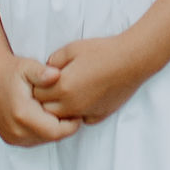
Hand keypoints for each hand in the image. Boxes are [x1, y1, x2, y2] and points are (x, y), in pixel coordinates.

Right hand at [0, 51, 75, 147]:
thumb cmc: (10, 72)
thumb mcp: (28, 67)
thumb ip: (43, 72)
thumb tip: (56, 74)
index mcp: (22, 114)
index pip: (56, 131)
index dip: (71, 124)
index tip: (77, 113)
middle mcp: (15, 129)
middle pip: (51, 137)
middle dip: (63, 126)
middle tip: (68, 110)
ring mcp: (12, 136)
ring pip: (43, 140)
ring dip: (52, 129)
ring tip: (55, 111)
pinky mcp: (10, 139)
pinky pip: (34, 140)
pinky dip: (42, 131)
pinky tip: (43, 116)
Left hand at [38, 33, 152, 126]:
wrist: (131, 60)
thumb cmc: (102, 52)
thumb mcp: (71, 48)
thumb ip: (53, 61)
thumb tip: (46, 70)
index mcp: (62, 87)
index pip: (37, 94)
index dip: (38, 85)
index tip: (43, 78)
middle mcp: (72, 104)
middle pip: (47, 110)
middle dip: (46, 99)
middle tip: (53, 86)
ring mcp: (86, 112)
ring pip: (63, 118)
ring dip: (60, 109)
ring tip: (67, 93)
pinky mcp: (99, 115)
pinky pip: (82, 120)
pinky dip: (78, 113)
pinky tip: (84, 98)